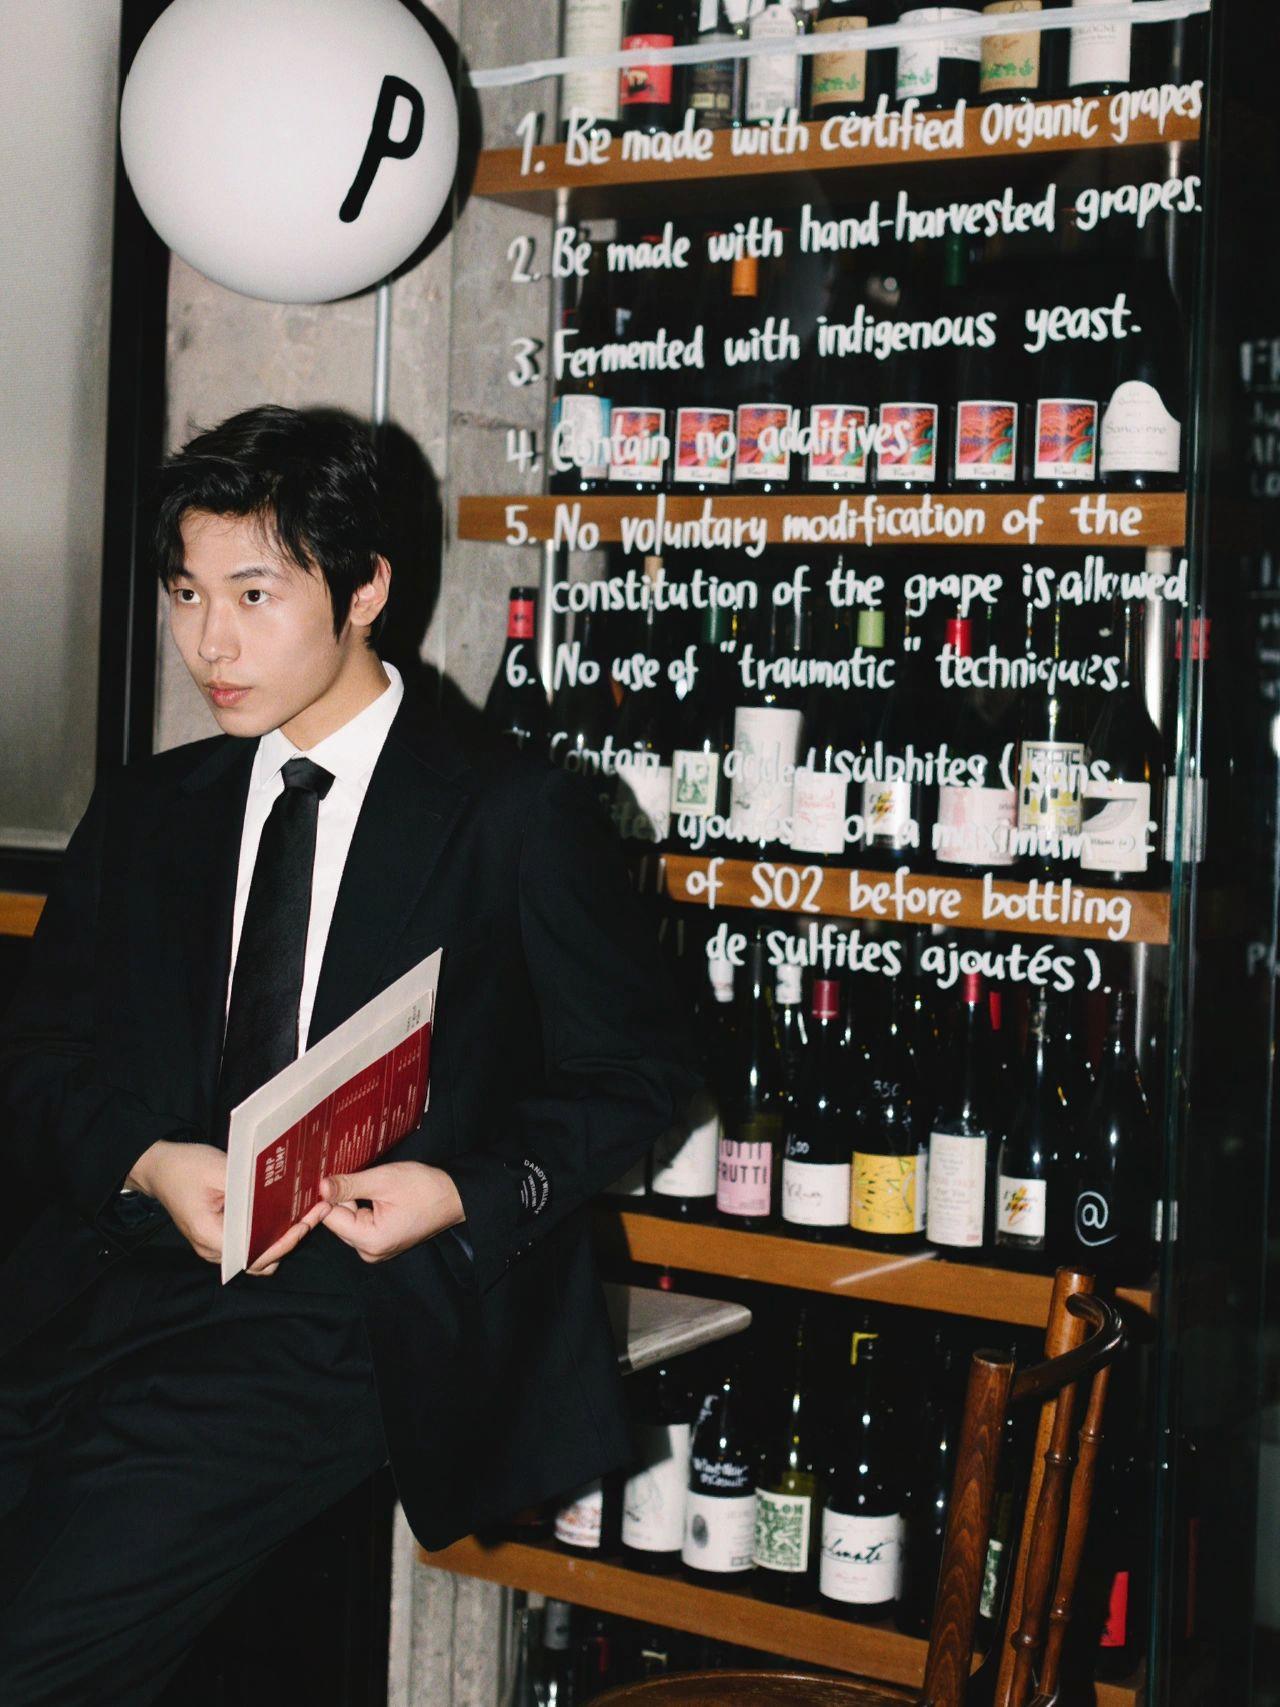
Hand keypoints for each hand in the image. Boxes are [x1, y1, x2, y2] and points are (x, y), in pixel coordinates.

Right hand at [126, 1138, 331, 1274]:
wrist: (158, 1167)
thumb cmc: (185, 1167)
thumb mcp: (220, 1169)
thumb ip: (248, 1189)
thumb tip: (282, 1197)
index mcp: (210, 1235)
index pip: (254, 1254)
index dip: (282, 1243)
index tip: (304, 1224)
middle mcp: (212, 1249)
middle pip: (258, 1260)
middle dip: (288, 1241)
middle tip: (314, 1214)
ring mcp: (215, 1246)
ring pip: (256, 1255)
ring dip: (281, 1239)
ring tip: (304, 1214)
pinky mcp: (220, 1237)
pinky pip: (249, 1244)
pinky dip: (268, 1233)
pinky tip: (286, 1213)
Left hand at [318, 1161, 464, 1263]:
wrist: (454, 1197)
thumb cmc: (424, 1189)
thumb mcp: (383, 1181)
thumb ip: (348, 1185)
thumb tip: (320, 1187)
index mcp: (369, 1241)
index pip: (330, 1217)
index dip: (330, 1195)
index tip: (334, 1175)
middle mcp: (370, 1252)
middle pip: (339, 1220)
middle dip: (345, 1197)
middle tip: (363, 1177)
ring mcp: (376, 1250)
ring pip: (349, 1220)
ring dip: (356, 1201)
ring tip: (375, 1185)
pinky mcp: (382, 1243)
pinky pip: (361, 1224)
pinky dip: (365, 1207)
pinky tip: (379, 1195)